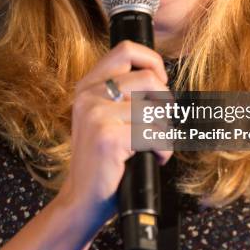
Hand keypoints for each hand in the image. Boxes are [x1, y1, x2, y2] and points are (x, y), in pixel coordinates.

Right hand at [57, 40, 172, 231]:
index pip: (126, 50)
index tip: (160, 82)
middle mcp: (89, 95)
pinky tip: (153, 159)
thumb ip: (124, 93)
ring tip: (155, 147)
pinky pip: (154, 134)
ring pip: (155, 110)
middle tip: (163, 121)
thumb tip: (161, 77)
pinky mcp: (108, 136)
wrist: (83, 199)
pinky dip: (163, 150)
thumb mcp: (105, 116)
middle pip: (148, 78)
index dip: (152, 62)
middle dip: (166, 101)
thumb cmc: (104, 158)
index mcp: (88, 85)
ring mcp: (96, 114)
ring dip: (165, 133)